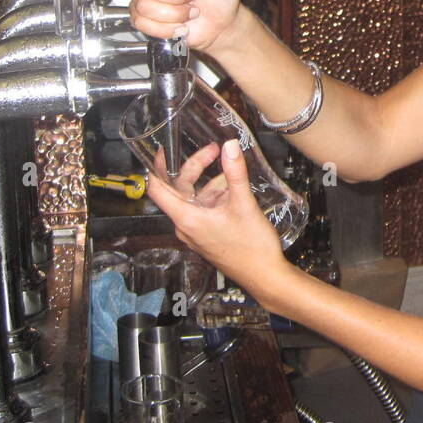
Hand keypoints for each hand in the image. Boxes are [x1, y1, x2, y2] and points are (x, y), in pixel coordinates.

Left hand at [144, 138, 291, 303]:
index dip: (157, 166)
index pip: (158, 189)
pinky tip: (233, 191)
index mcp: (187, 219)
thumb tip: (229, 146)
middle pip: (180, 190)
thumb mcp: (244, 204)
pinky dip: (216, 197)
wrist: (264, 275)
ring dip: (209, 183)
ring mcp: (197, 233)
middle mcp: (187, 226)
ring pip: (195, 199)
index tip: (163, 150)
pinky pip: (204, 210)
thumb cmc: (251, 247)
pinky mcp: (207, 237)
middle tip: (213, 151)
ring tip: (230, 172)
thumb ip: (235, 173)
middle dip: (195, 168)